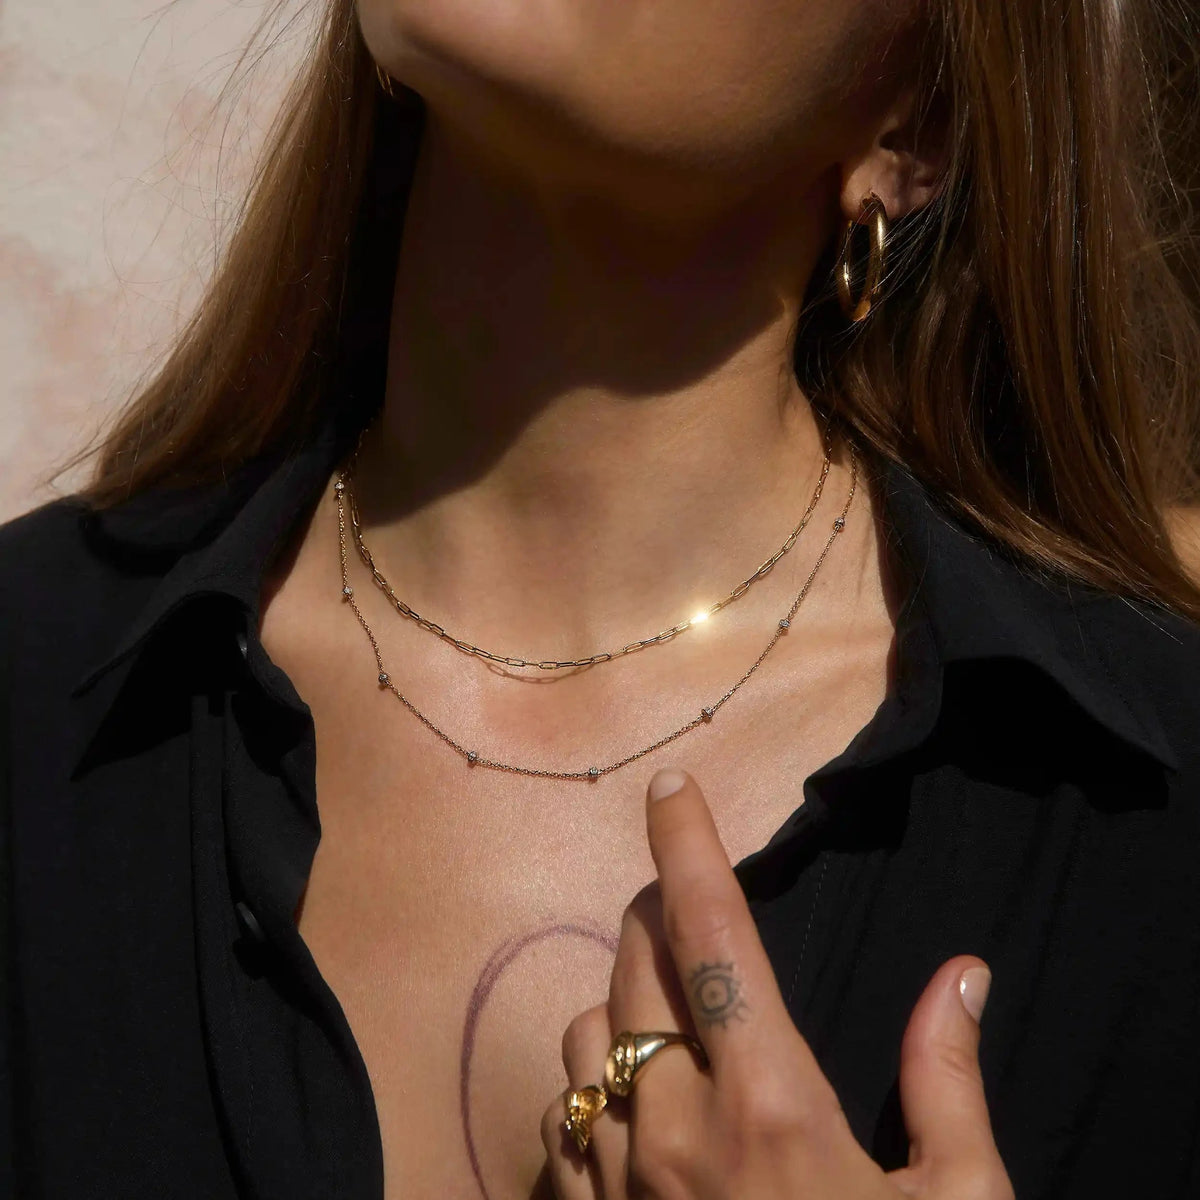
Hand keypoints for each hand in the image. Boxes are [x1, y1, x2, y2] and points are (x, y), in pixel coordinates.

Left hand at [540, 768, 1013, 1199]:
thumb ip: (947, 1082)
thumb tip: (963, 976)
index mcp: (771, 1108)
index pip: (712, 936)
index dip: (688, 848)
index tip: (671, 790)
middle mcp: (675, 1133)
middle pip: (633, 968)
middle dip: (652, 918)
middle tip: (684, 916)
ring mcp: (616, 1188)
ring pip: (583, 1042)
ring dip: (618, 1011)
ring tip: (665, 1027)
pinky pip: (557, 1129)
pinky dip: (586, 1101)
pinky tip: (628, 1120)